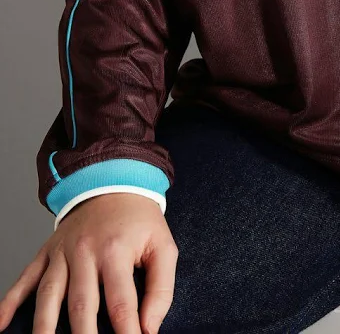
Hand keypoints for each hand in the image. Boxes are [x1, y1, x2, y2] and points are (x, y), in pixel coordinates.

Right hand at [0, 193, 177, 333]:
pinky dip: (10, 301)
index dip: (126, 331)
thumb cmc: (139, 220)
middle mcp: (84, 252)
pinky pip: (25, 278)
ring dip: (44, 327)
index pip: (120, 302)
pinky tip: (1, 324)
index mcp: (116, 250)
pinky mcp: (46, 253)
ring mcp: (62, 253)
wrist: (114, 181)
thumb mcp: (163, 246)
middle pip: (80, 304)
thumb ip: (161, 288)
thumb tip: (150, 327)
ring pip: (48, 296)